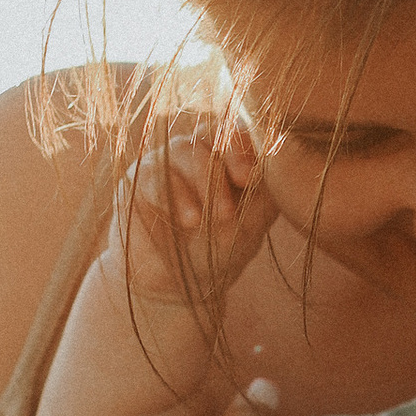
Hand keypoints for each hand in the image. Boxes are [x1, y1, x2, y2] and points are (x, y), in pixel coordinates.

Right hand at [112, 124, 277, 309]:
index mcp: (231, 156)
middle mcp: (200, 151)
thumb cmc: (218, 250)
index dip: (243, 149)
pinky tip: (185, 220)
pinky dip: (169, 195)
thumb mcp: (251, 223)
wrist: (174, 283)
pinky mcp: (138, 178)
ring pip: (183, 150)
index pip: (240, 133)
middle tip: (225, 214)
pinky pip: (153, 173)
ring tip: (200, 223)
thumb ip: (265, 189)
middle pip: (211, 138)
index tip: (249, 179)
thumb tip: (277, 151)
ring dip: (197, 185)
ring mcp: (168, 161)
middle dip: (220, 175)